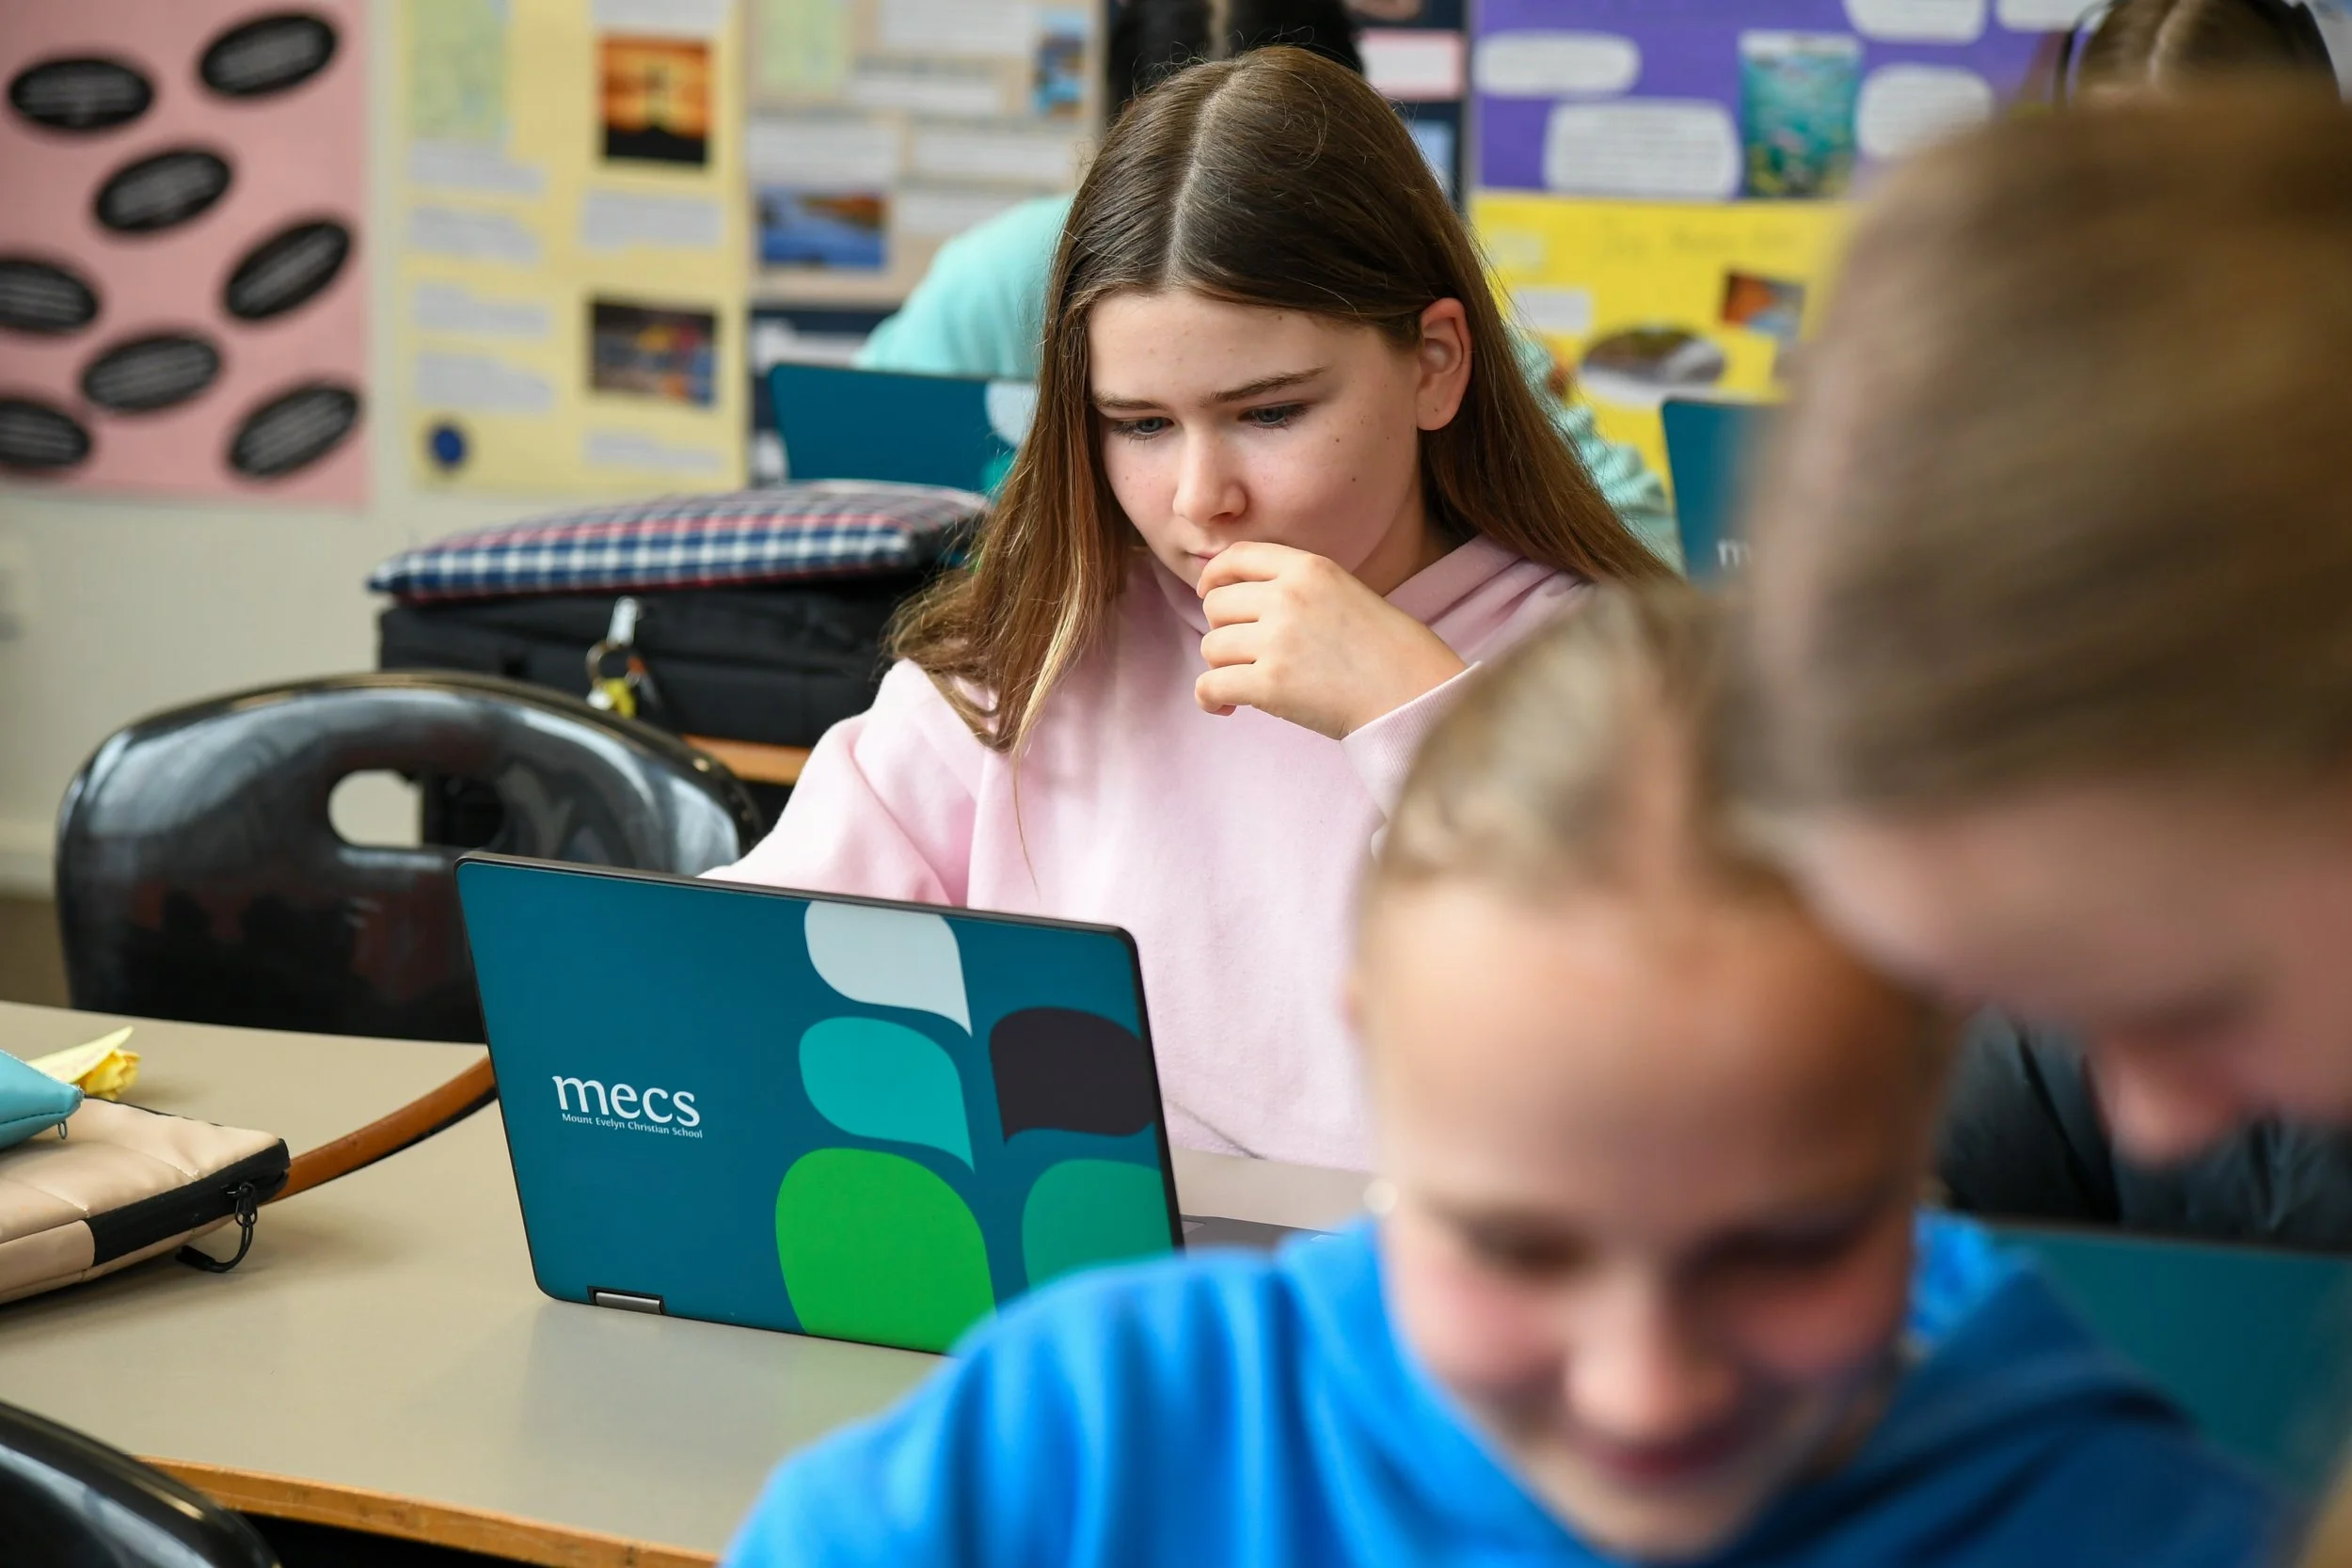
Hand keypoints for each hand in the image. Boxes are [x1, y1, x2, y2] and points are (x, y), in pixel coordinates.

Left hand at [1194, 541, 1466, 738]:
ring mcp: (1277, 641)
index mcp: (1308, 568)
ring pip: (1211, 646)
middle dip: (1223, 629)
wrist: (1414, 692)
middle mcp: (1287, 598)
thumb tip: (1239, 598)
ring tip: (1246, 681)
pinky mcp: (1271, 685)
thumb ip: (1298, 587)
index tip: (1209, 593)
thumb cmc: (1387, 650)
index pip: (1237, 556)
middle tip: (1245, 652)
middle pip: (1216, 605)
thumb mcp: (1345, 591)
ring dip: (1222, 666)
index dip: (1214, 576)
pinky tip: (1225, 706)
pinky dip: (1209, 698)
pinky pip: (1210, 686)